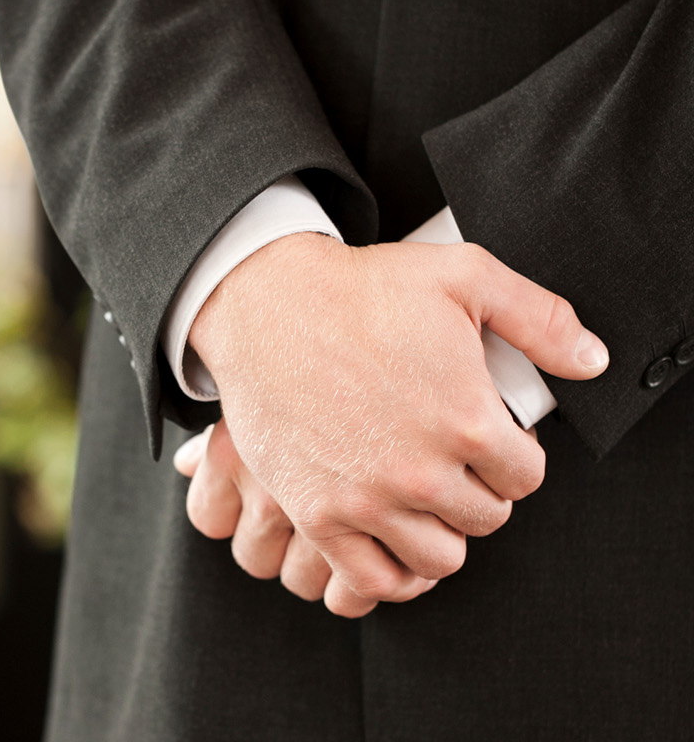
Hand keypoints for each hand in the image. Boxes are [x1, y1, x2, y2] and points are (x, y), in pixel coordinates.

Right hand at [189, 233, 606, 615]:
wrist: (264, 304)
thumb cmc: (358, 288)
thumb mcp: (463, 276)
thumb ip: (540, 319)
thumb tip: (591, 361)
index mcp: (467, 420)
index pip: (525, 478)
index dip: (512, 458)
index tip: (488, 443)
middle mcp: (421, 471)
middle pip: (484, 520)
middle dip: (477, 492)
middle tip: (451, 465)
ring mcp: (367, 499)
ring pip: (438, 558)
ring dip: (439, 533)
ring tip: (423, 502)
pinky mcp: (317, 513)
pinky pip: (372, 579)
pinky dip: (392, 574)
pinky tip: (392, 543)